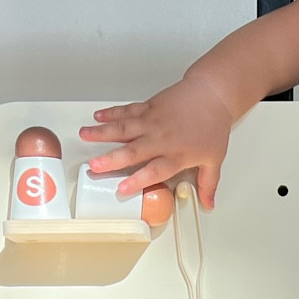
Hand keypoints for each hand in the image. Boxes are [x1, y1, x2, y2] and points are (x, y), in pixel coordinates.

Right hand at [80, 74, 234, 209]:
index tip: (122, 189)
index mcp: (176, 155)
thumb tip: (209, 204)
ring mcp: (152, 121)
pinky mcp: (149, 106)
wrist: (212, 94)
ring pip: (124, 128)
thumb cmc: (213, 125)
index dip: (138, 180)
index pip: (154, 171)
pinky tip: (97, 116)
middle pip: (133, 151)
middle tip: (94, 166)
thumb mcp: (214, 158)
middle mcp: (161, 138)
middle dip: (111, 160)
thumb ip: (208, 183)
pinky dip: (111, 113)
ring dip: (102, 132)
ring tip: (84, 135)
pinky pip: (127, 110)